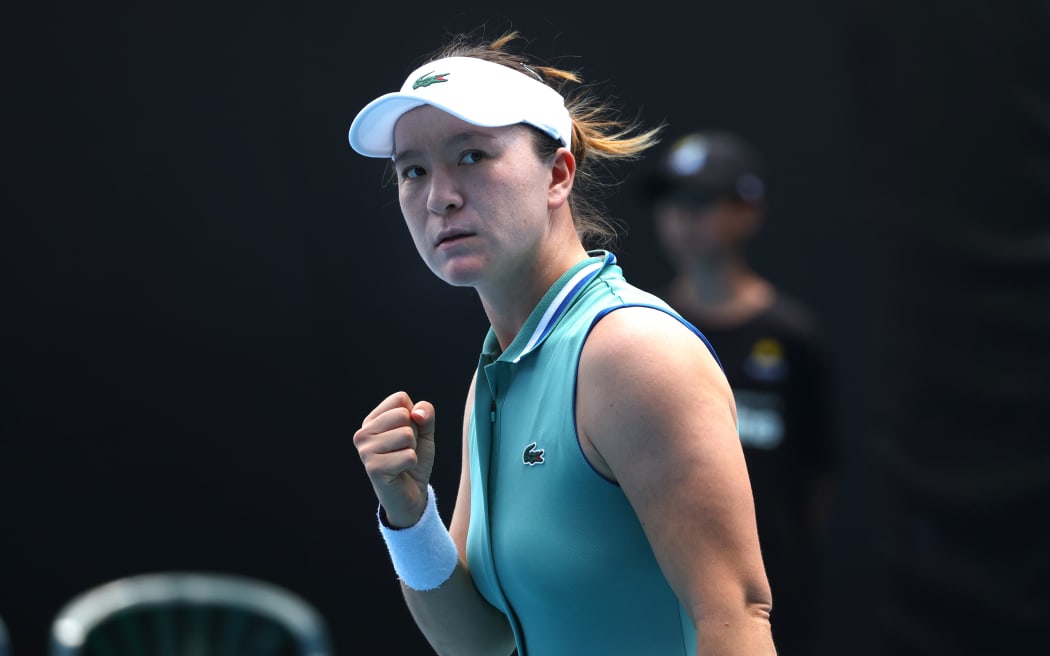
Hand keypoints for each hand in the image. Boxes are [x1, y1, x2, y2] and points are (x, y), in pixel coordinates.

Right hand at [353, 391, 436, 526]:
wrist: (411, 494)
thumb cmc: (413, 459)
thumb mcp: (424, 432)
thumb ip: (425, 413)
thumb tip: (416, 413)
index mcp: (371, 420)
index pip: (400, 398)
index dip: (413, 416)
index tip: (406, 436)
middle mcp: (363, 433)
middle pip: (403, 415)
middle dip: (414, 434)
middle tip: (404, 451)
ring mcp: (365, 451)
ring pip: (407, 435)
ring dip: (413, 450)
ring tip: (401, 461)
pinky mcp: (374, 468)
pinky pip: (408, 456)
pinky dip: (412, 463)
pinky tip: (401, 471)